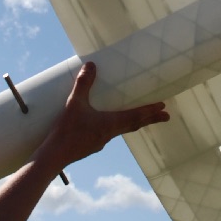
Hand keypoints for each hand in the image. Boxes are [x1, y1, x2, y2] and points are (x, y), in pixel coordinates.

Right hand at [37, 63, 167, 173]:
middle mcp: (110, 133)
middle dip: (151, 119)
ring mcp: (101, 141)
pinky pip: (109, 134)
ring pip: (123, 130)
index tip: (164, 108)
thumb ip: (84, 84)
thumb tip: (91, 65)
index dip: (150, 111)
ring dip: (135, 123)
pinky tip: (108, 125)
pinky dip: (117, 127)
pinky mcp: (92, 145)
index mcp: (110, 123)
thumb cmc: (66, 130)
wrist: (54, 155)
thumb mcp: (74, 103)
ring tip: (142, 119)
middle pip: (135, 125)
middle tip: (165, 115)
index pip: (136, 116)